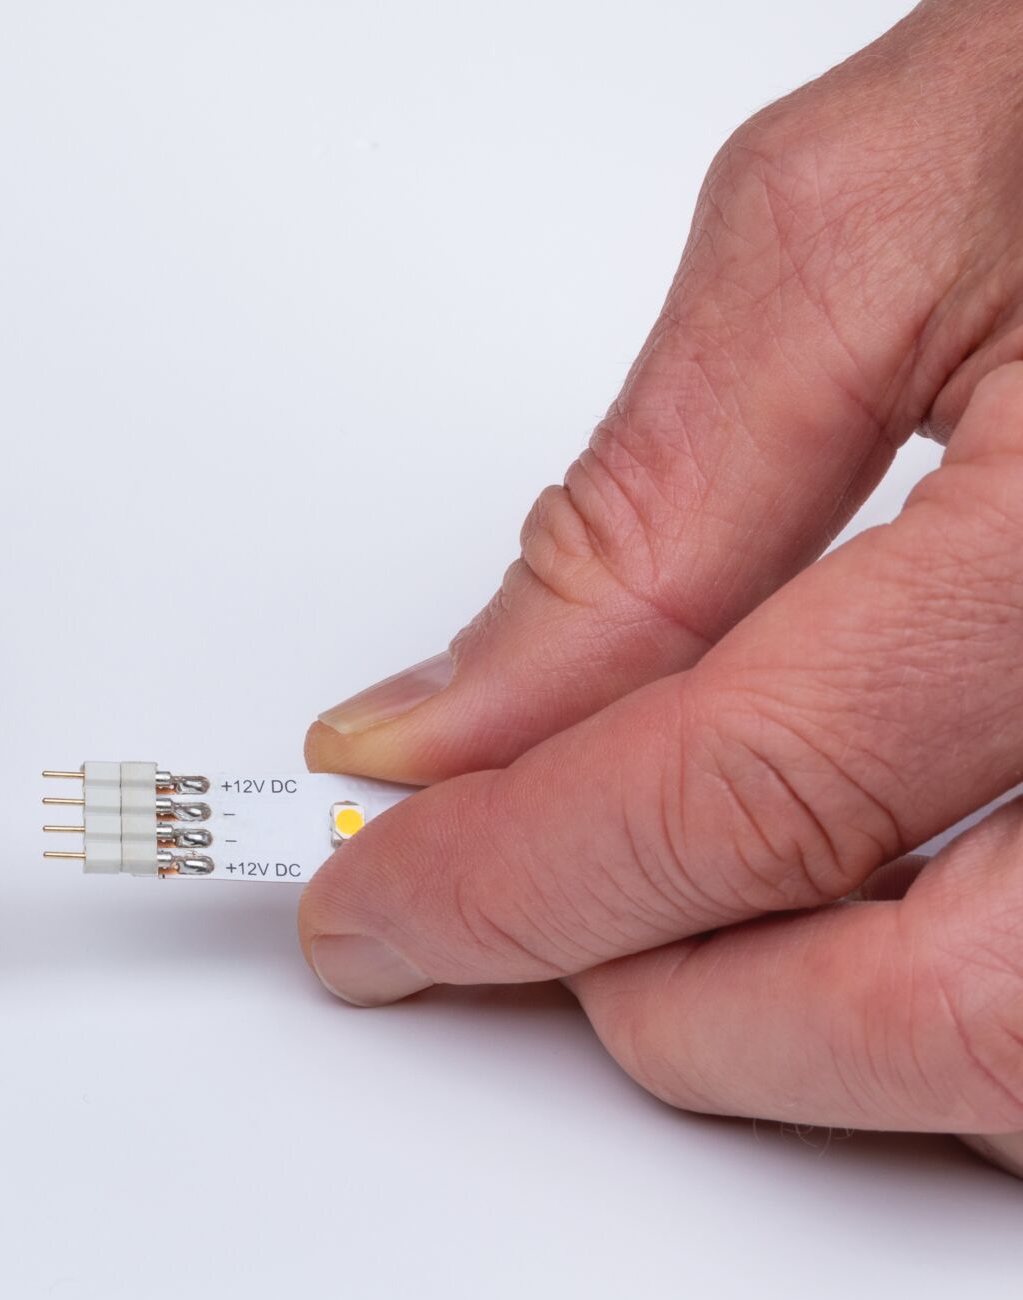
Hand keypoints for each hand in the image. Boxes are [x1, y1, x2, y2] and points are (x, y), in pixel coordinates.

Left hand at [301, 0, 1022, 1175]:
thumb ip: (647, 508)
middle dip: (668, 1006)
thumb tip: (457, 723)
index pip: (755, 795)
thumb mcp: (866, 228)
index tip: (379, 911)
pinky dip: (952, 1004)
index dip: (521, 884)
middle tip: (510, 920)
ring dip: (821, 1040)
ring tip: (667, 904)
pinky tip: (849, 900)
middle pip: (942, 1015)